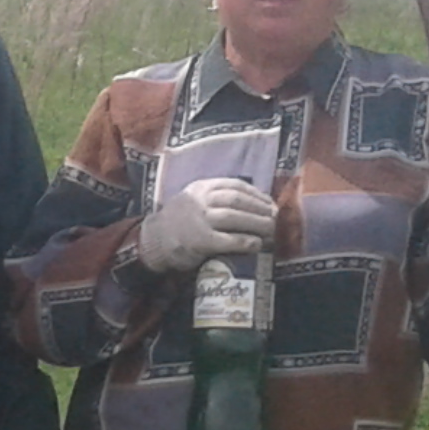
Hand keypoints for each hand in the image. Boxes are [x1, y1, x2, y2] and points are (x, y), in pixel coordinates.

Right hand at [138, 178, 276, 273]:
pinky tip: (256, 244)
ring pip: (235, 217)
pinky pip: (228, 240)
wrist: (153, 241)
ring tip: (271, 230)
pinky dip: (245, 242)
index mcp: (200, 188)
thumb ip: (216, 196)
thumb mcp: (193, 199)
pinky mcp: (200, 241)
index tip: (270, 203)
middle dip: (260, 209)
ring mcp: (199, 221)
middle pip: (238, 201)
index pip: (235, 185)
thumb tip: (254, 202)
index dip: (257, 194)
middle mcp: (200, 201)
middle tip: (275, 218)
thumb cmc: (179, 221)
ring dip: (257, 224)